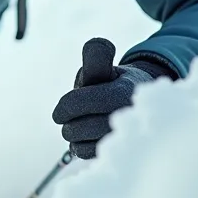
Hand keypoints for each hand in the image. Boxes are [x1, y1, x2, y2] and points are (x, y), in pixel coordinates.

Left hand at [52, 38, 166, 159]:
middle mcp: (128, 118)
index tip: (60, 110)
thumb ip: (97, 56)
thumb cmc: (113, 84)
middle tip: (67, 118)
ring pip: (82, 145)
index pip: (81, 103)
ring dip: (74, 135)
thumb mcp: (106, 67)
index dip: (64, 106)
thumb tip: (97, 43)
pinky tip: (86, 138)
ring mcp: (126, 139)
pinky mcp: (120, 155)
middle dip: (68, 122)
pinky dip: (81, 147)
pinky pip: (88, 155)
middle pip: (80, 128)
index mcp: (124, 92)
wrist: (137, 106)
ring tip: (78, 126)